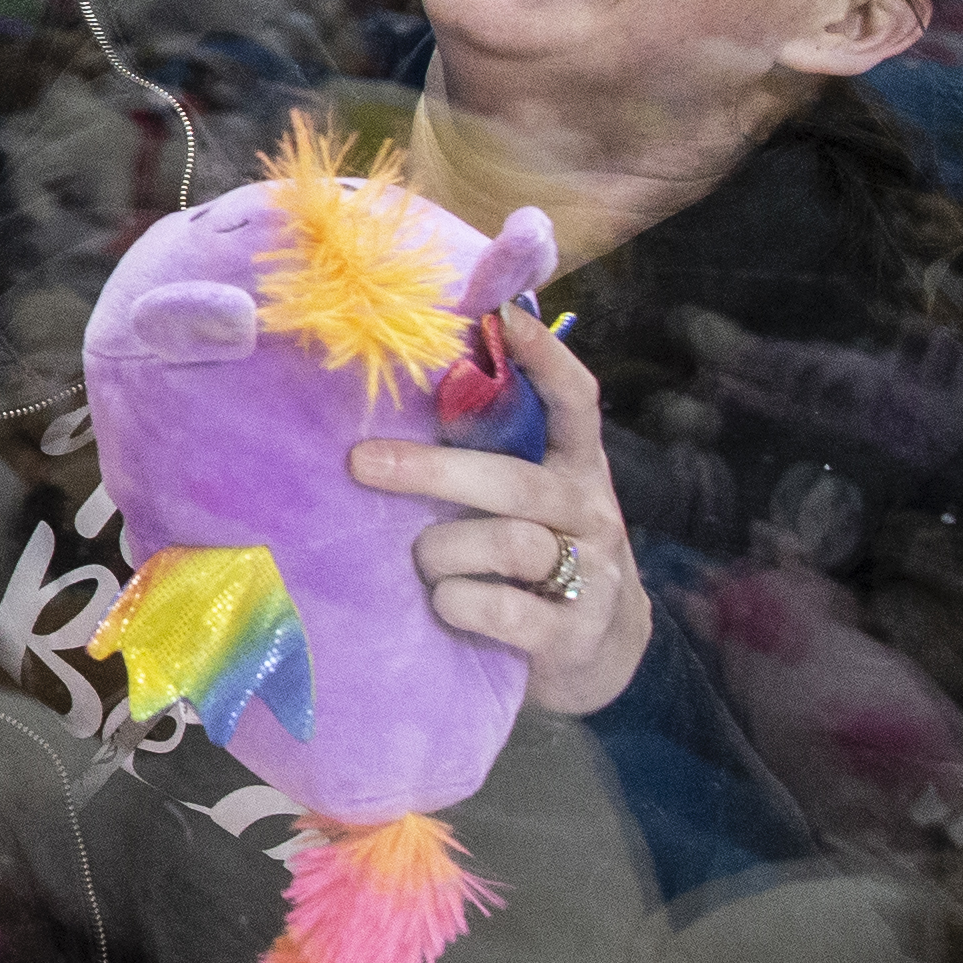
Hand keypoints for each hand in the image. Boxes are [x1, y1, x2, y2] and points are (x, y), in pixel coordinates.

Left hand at [351, 313, 649, 714]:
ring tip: (423, 561)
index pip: (575, 401)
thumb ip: (490, 449)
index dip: (544, 357)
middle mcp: (590, 510)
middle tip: (362, 462)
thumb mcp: (527, 495)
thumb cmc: (537, 550)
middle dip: (432, 470)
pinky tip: (444, 603)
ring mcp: (591, 573)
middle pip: (514, 480)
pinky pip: (506, 609)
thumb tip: (403, 385)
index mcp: (577, 465)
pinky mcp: (574, 631)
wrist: (599, 648)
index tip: (501, 314)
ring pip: (509, 542)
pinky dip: (460, 603)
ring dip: (443, 551)